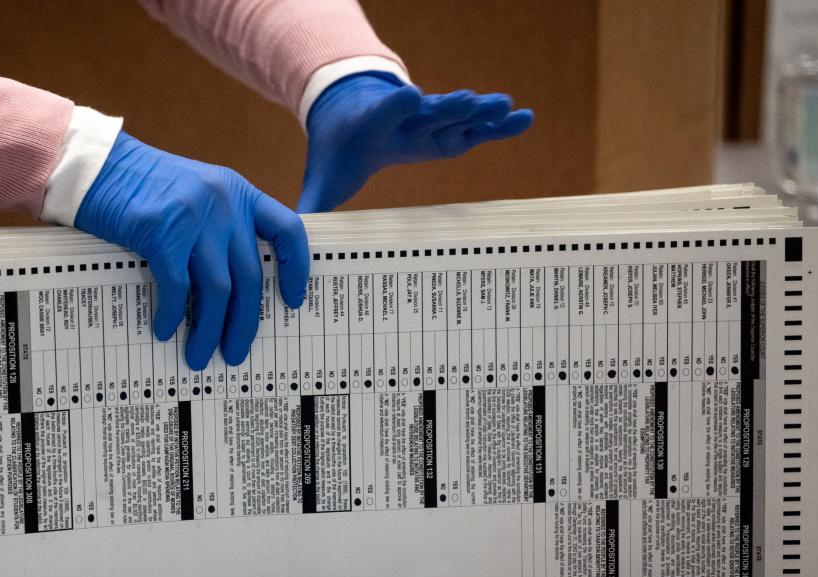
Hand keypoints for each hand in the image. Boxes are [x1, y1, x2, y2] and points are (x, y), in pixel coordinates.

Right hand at [75, 131, 308, 369]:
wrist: (99, 166)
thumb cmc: (144, 188)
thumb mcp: (198, 195)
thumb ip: (222, 227)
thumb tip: (232, 289)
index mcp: (240, 193)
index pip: (287, 230)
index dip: (296, 268)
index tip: (294, 301)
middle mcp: (225, 204)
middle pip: (249, 276)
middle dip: (244, 322)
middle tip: (236, 352)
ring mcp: (195, 217)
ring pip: (217, 290)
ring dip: (209, 330)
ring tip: (200, 355)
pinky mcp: (162, 232)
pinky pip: (178, 287)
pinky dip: (173, 315)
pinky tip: (166, 330)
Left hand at [298, 72, 533, 212]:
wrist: (350, 113)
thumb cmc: (338, 150)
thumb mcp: (323, 176)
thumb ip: (311, 205)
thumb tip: (290, 240)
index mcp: (373, 125)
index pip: (386, 111)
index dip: (398, 104)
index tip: (412, 95)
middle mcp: (406, 118)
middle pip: (430, 110)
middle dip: (450, 105)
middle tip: (471, 98)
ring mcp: (430, 119)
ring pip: (458, 114)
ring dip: (481, 111)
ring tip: (507, 105)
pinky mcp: (447, 126)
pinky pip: (477, 126)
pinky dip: (500, 126)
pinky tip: (526, 118)